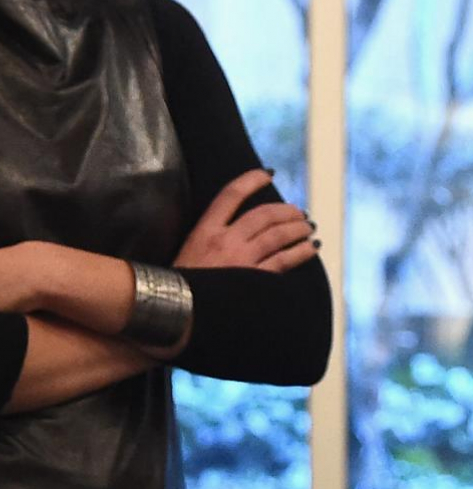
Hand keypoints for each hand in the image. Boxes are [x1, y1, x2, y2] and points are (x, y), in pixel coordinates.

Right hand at [174, 169, 316, 272]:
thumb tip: (234, 227)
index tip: (267, 174)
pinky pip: (284, 261)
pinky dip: (301, 252)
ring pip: (277, 235)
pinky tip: (310, 248)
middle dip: (285, 210)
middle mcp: (225, 241)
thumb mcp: (187, 252)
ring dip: (297, 228)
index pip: (230, 195)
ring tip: (308, 227)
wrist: (177, 313)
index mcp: (204, 231)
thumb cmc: (179, 284)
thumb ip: (209, 237)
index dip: (251, 180)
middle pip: (263, 215)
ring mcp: (241, 260)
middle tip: (297, 211)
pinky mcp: (254, 280)